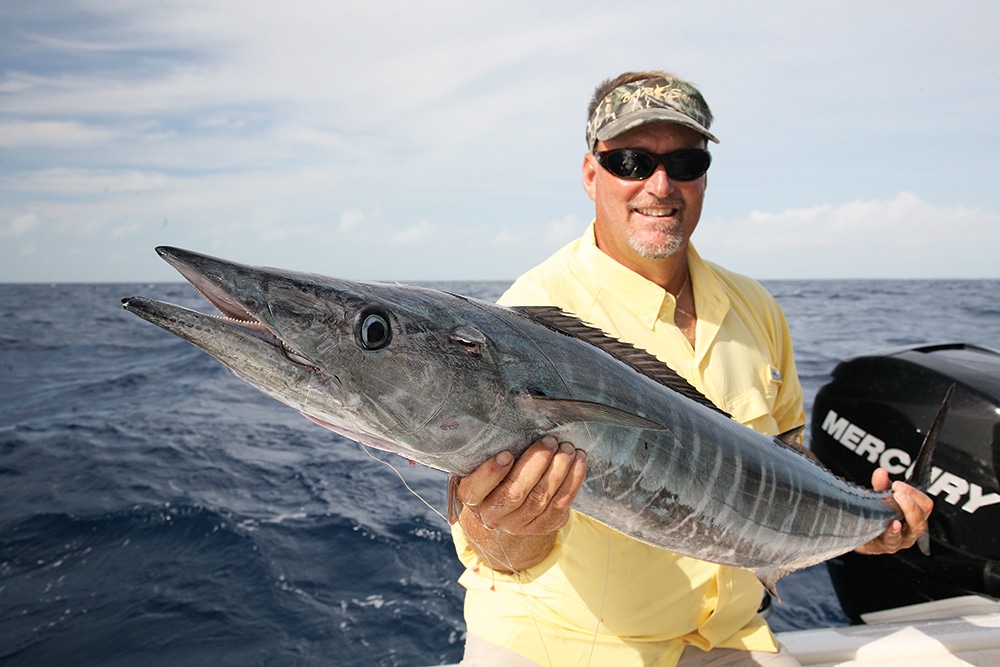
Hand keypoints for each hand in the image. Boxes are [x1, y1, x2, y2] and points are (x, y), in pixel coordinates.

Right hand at [455, 436, 586, 571]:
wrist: (508, 507)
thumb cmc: (496, 474)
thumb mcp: (483, 463)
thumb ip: (490, 449)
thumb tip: (516, 415)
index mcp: (472, 497)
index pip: (475, 490)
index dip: (490, 474)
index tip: (506, 454)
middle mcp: (493, 515)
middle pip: (514, 492)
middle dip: (535, 464)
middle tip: (549, 442)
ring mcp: (518, 524)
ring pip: (541, 497)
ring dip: (558, 469)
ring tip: (567, 449)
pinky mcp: (543, 525)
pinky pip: (561, 504)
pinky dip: (573, 480)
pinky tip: (578, 461)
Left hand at [855, 468, 933, 554]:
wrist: (861, 533)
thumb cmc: (880, 514)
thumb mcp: (883, 497)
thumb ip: (882, 485)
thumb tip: (881, 472)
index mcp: (915, 518)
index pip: (925, 506)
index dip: (914, 494)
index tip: (898, 485)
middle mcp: (908, 533)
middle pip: (919, 523)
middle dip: (910, 508)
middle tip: (898, 494)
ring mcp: (894, 542)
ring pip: (901, 537)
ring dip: (895, 529)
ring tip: (893, 520)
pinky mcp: (877, 548)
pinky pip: (880, 544)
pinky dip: (883, 536)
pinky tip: (881, 529)